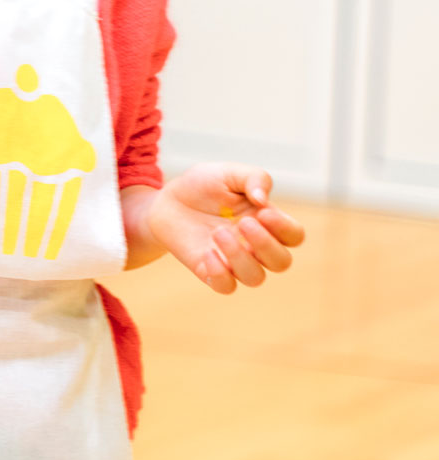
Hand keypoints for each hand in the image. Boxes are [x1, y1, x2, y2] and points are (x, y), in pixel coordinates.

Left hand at [148, 164, 305, 293]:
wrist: (166, 201)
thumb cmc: (202, 186)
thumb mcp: (228, 172)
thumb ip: (253, 177)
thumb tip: (263, 199)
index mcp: (266, 223)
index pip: (294, 236)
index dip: (285, 228)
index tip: (262, 211)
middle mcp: (255, 246)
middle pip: (281, 262)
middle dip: (266, 245)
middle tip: (243, 223)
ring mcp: (233, 261)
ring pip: (255, 278)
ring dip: (240, 257)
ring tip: (218, 233)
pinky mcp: (210, 271)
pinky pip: (226, 287)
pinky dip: (220, 274)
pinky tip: (207, 253)